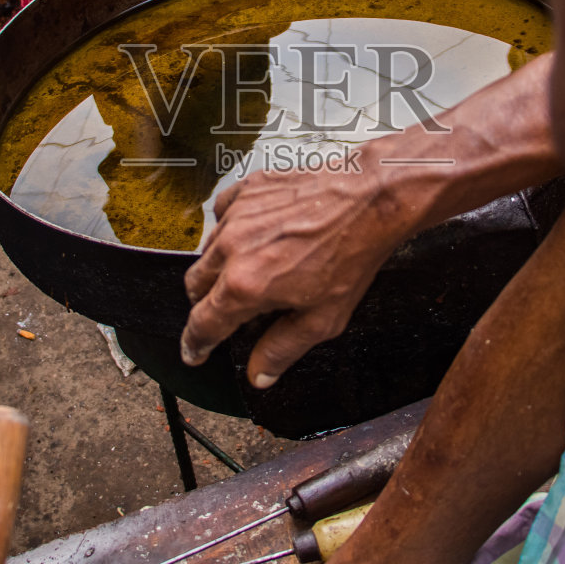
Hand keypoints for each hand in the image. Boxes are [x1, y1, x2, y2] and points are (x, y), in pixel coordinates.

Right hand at [181, 162, 412, 387]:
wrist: (371, 199)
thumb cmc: (352, 254)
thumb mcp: (322, 319)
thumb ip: (283, 349)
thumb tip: (258, 375)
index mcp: (246, 286)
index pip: (202, 323)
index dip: (195, 343)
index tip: (194, 351)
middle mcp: (232, 248)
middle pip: (195, 285)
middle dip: (206, 304)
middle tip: (227, 311)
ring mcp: (237, 215)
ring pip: (207, 249)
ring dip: (219, 266)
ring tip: (251, 270)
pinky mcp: (247, 189)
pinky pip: (222, 213)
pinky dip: (228, 227)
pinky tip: (252, 235)